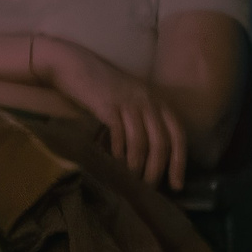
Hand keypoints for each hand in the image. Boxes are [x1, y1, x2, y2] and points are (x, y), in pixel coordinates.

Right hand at [41, 38, 188, 189]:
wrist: (73, 65)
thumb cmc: (100, 86)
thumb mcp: (130, 99)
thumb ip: (142, 119)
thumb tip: (148, 154)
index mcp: (158, 101)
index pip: (178, 136)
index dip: (179, 162)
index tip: (175, 185)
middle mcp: (148, 101)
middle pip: (161, 142)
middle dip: (158, 168)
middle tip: (149, 187)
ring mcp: (128, 102)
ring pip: (142, 141)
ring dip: (138, 164)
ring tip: (132, 179)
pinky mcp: (108, 105)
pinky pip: (120, 132)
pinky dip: (120, 149)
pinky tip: (115, 160)